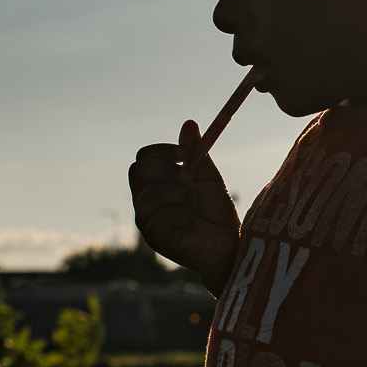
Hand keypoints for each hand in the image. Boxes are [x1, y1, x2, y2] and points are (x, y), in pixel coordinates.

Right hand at [128, 120, 241, 289]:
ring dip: (179, 195)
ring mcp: (148, 223)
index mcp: (155, 185)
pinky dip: (181, 216)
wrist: (230, 243)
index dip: (162, 151)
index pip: (142, 159)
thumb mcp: (208, 178)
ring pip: (149, 195)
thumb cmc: (217, 213)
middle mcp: (145, 203)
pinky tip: (191, 223)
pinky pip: (160, 218)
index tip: (186, 154)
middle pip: (137, 172)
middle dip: (166, 170)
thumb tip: (189, 123)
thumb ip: (196, 154)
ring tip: (194, 205)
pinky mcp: (156, 240)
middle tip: (190, 179)